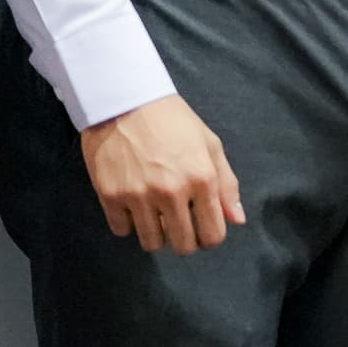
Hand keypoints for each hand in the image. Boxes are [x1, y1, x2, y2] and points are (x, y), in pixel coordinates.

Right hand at [80, 94, 243, 254]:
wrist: (126, 101)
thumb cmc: (173, 121)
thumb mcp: (209, 144)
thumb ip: (226, 184)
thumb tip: (237, 220)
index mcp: (202, 179)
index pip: (212, 235)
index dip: (210, 237)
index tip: (203, 229)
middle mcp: (171, 192)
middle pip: (183, 245)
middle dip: (185, 239)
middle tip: (179, 223)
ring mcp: (139, 196)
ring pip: (151, 243)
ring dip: (156, 233)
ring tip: (156, 213)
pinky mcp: (110, 196)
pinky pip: (122, 230)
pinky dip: (128, 222)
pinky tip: (133, 204)